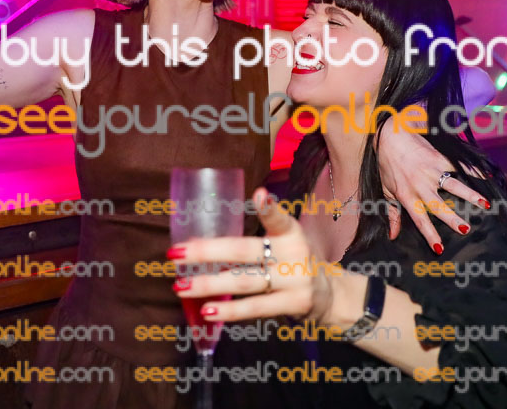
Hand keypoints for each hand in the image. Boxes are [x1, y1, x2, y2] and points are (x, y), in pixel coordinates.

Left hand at [170, 188, 337, 324]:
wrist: (331, 296)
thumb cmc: (295, 263)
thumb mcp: (285, 243)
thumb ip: (254, 238)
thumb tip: (200, 241)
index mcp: (290, 233)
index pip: (279, 219)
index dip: (269, 208)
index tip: (259, 195)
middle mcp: (294, 254)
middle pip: (245, 251)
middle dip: (207, 252)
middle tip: (176, 253)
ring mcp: (295, 281)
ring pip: (245, 282)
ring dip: (209, 284)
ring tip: (181, 286)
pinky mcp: (294, 304)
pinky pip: (256, 307)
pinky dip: (230, 310)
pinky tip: (208, 311)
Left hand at [377, 124, 489, 250]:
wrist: (390, 137)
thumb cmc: (386, 165)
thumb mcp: (386, 191)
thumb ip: (392, 214)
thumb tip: (392, 236)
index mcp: (407, 196)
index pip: (420, 220)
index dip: (429, 234)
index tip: (439, 248)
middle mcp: (420, 185)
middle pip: (439, 205)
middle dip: (453, 218)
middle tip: (467, 229)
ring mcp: (431, 171)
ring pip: (453, 185)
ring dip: (470, 195)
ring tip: (485, 204)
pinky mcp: (438, 158)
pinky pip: (457, 167)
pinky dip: (473, 171)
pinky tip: (486, 177)